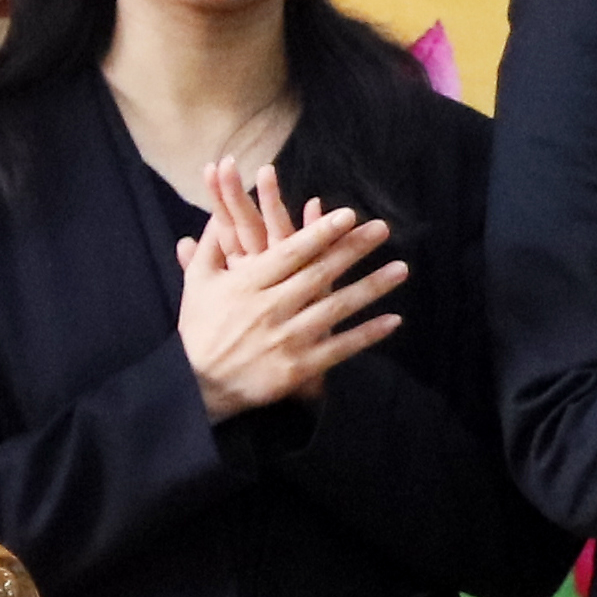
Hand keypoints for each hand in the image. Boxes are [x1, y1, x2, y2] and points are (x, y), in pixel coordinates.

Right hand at [175, 164, 404, 419]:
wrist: (195, 385)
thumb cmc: (200, 328)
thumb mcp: (198, 283)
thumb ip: (212, 246)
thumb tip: (219, 211)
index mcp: (246, 285)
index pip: (289, 254)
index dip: (320, 233)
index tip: (349, 215)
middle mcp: (268, 309)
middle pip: (319, 274)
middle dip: (353, 250)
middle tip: (383, 228)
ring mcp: (285, 339)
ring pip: (335, 309)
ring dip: (371, 287)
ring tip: (401, 268)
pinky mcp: (297, 368)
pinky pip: (339, 348)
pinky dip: (367, 334)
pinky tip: (393, 320)